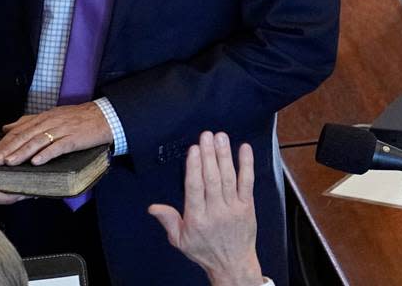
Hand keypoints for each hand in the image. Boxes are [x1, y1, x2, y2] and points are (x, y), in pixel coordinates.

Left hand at [0, 103, 112, 165]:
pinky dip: (46, 154)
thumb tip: (6, 127)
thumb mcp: (50, 116)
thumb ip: (28, 122)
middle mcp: (49, 122)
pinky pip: (58, 147)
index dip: (5, 141)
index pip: (19, 129)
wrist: (103, 116)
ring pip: (38, 141)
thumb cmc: (76, 118)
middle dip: (8, 148)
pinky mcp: (74, 139)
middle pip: (25, 135)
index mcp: (43, 117)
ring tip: (10, 163)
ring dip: (22, 153)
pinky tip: (36, 162)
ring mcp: (61, 130)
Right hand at [147, 132, 261, 285]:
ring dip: (224, 155)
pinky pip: (248, 183)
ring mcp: (233, 208)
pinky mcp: (247, 206)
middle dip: (209, 155)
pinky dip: (247, 165)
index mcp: (197, 218)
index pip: (195, 188)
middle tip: (206, 136)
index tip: (193, 149)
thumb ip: (168, 220)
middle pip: (212, 179)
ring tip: (221, 137)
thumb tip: (153, 207)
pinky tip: (244, 149)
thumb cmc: (205, 251)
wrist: (233, 265)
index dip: (194, 167)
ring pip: (229, 178)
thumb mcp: (180, 240)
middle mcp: (216, 212)